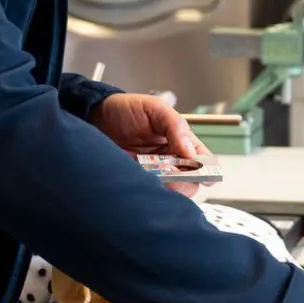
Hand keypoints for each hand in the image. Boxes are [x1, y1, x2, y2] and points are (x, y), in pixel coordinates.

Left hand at [88, 93, 209, 197]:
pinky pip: (151, 194)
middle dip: (184, 179)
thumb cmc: (127, 109)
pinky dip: (150, 190)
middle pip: (193, 182)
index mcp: (183, 142)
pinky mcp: (139, 183)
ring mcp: (156, 175)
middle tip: (170, 168)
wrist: (95, 116)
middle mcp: (173, 161)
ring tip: (153, 171)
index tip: (197, 168)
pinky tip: (141, 176)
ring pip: (173, 191)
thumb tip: (192, 153)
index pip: (206, 162)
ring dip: (167, 185)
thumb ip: (176, 127)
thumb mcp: (155, 109)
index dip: (207, 169)